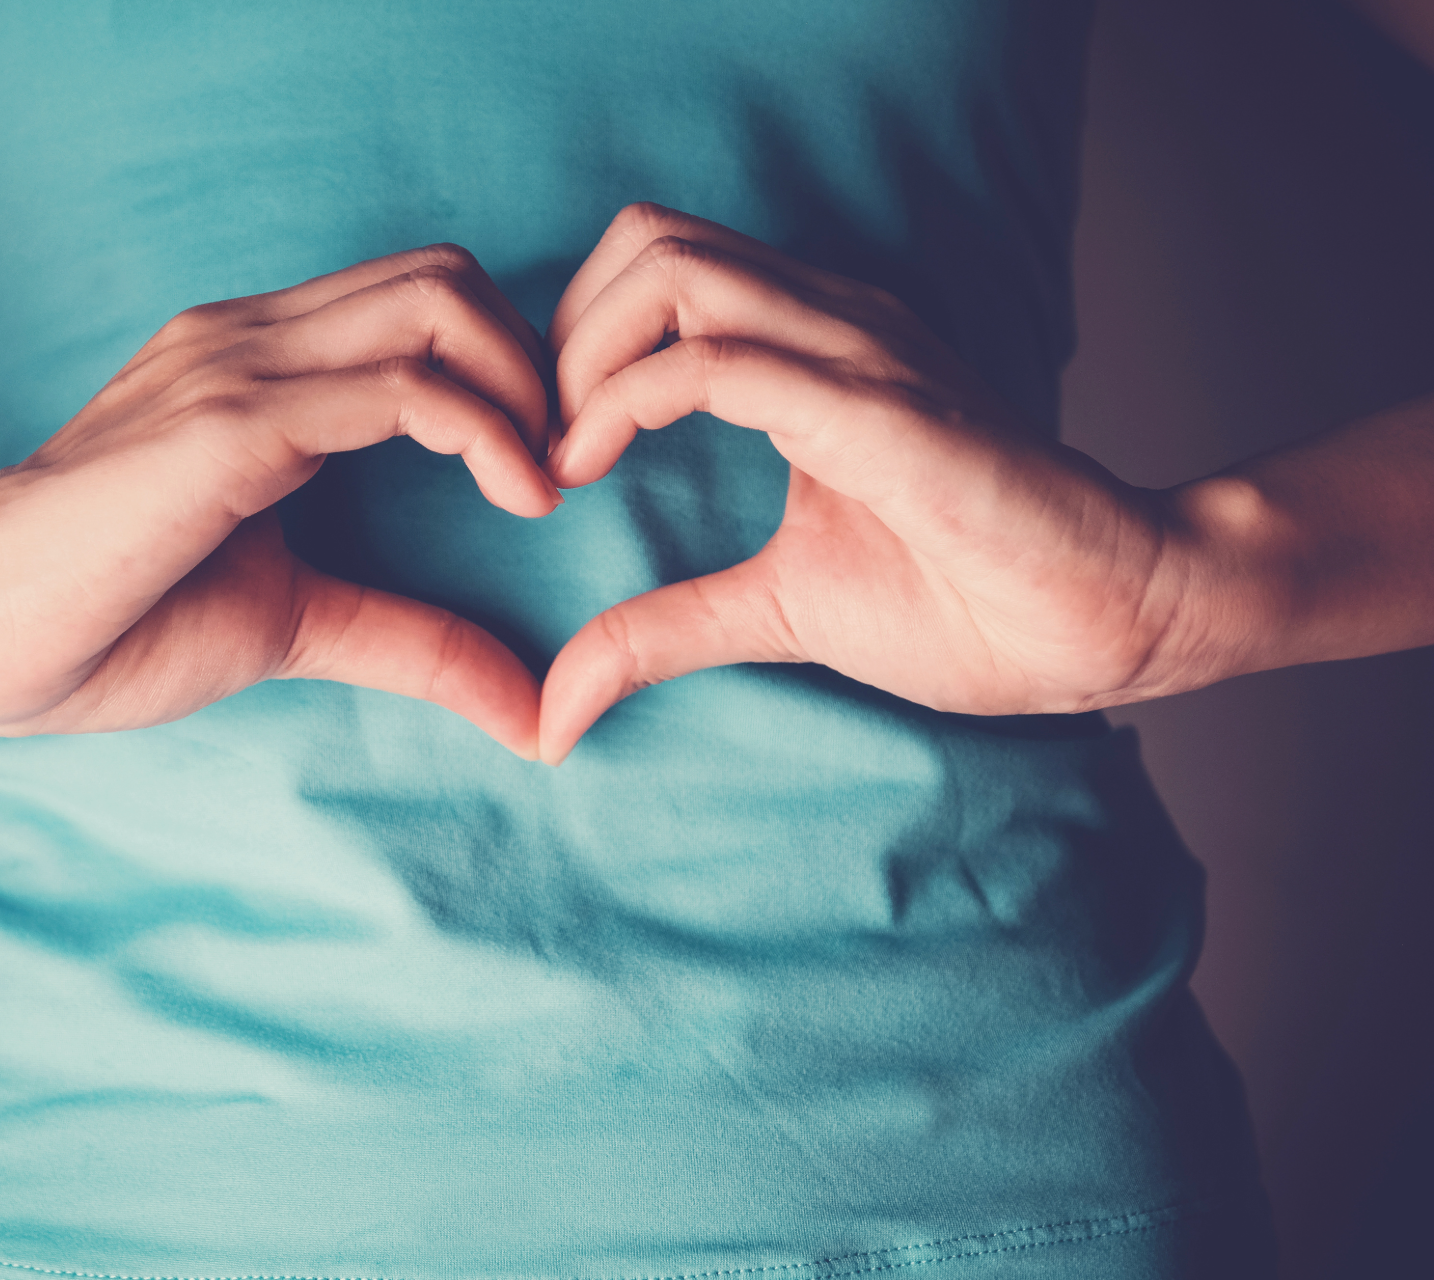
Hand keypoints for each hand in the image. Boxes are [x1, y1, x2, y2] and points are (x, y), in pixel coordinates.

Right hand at [0, 244, 561, 755]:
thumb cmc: (102, 622)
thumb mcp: (292, 623)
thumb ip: (410, 641)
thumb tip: (529, 712)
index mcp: (258, 367)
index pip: (421, 299)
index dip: (509, 367)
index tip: (546, 468)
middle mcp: (251, 339)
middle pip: (449, 276)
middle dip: (538, 362)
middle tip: (563, 464)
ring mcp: (238, 369)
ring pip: (439, 306)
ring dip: (528, 387)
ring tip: (546, 483)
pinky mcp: (230, 425)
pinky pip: (403, 389)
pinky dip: (487, 431)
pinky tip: (519, 498)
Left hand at [537, 204, 1218, 762]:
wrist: (1111, 619)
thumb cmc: (967, 602)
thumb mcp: (775, 611)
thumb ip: (660, 633)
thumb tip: (554, 712)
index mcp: (810, 346)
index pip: (657, 266)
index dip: (573, 342)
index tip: (548, 451)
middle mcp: (830, 322)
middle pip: (646, 238)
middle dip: (562, 330)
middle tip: (543, 441)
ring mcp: (857, 352)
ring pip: (672, 271)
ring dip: (582, 355)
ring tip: (565, 455)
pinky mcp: (878, 409)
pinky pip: (721, 360)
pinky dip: (626, 401)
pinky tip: (591, 468)